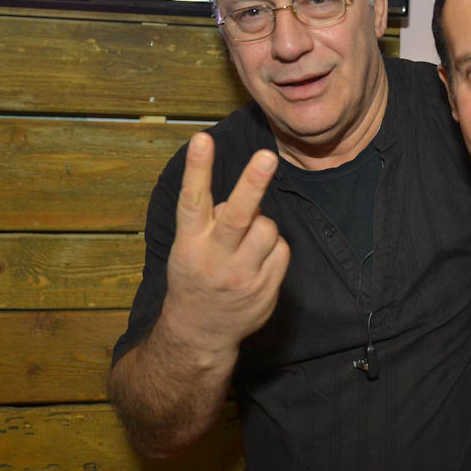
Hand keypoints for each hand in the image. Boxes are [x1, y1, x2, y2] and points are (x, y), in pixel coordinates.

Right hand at [163, 133, 290, 353]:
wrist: (200, 332)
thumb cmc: (196, 274)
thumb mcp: (188, 246)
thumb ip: (211, 219)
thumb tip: (246, 193)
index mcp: (190, 242)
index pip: (192, 200)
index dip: (198, 168)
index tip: (201, 138)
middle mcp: (214, 258)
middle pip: (238, 215)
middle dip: (253, 184)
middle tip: (267, 156)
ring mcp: (242, 276)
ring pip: (268, 228)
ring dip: (263, 225)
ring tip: (247, 241)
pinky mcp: (265, 289)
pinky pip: (281, 249)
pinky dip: (274, 247)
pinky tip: (258, 262)